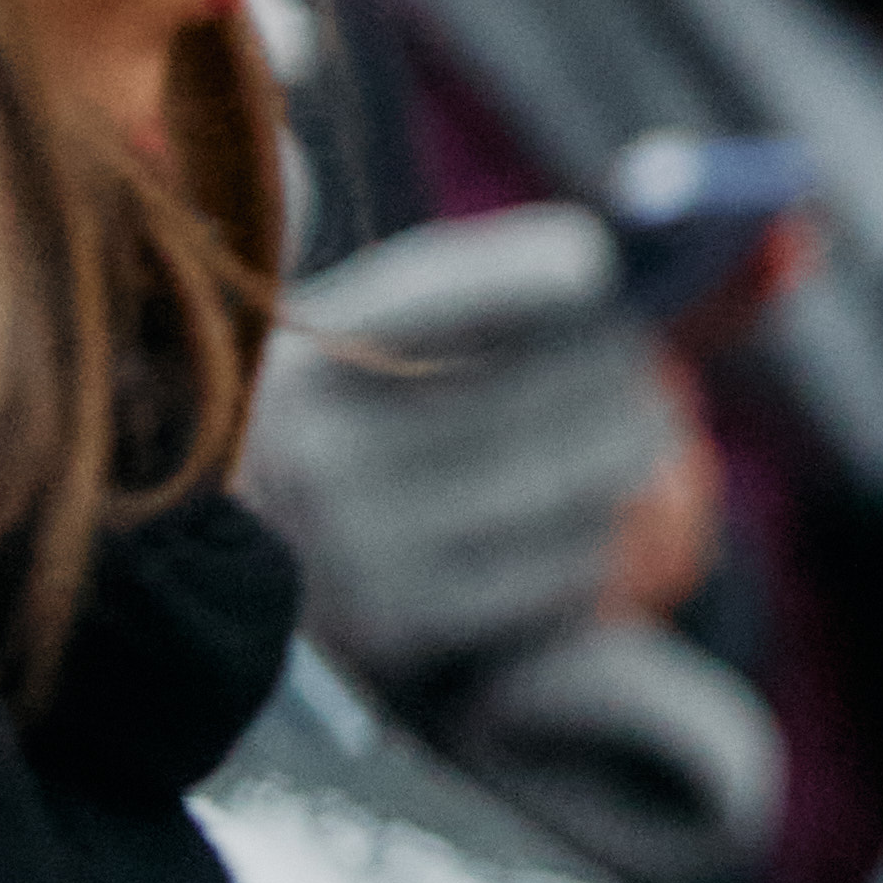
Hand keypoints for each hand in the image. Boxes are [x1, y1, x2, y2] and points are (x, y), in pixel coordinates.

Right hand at [246, 206, 693, 681]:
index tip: (597, 259)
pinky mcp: (402, 627)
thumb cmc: (318, 431)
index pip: (421, 305)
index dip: (513, 276)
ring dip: (624, 449)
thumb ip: (439, 300)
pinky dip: (594, 535)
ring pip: (546, 487)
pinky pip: (543, 573)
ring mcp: (360, 550)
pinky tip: (608, 512)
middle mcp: (317, 457)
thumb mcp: (322, 351)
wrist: (227, 574)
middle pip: (514, 401)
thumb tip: (590, 255)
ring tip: (655, 426)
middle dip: (607, 372)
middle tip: (652, 355)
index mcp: (297, 368)